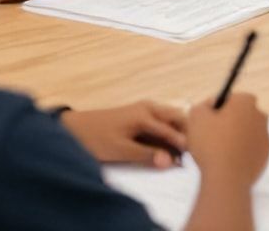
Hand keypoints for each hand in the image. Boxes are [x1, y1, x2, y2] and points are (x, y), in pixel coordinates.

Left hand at [60, 102, 186, 167]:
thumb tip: (169, 162)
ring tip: (184, 147)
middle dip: (187, 131)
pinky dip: (170, 128)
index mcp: (145, 115)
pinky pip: (162, 118)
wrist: (73, 127)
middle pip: (177, 117)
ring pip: (170, 116)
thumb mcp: (120, 150)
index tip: (194, 156)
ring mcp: (144, 108)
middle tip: (195, 149)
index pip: (171, 130)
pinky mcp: (139, 112)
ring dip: (179, 129)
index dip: (183, 144)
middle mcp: (148, 107)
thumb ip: (146, 155)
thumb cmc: (96, 138)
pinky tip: (169, 140)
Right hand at [187, 94, 268, 187]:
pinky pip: (251, 149)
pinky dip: (241, 152)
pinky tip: (228, 161)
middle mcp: (261, 116)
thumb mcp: (196, 117)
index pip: (230, 99)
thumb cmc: (210, 143)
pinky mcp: (266, 155)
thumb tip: (210, 106)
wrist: (226, 178)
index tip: (205, 121)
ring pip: (246, 132)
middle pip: (240, 115)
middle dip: (227, 122)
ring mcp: (266, 136)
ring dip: (235, 137)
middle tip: (210, 136)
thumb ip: (202, 106)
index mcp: (246, 102)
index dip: (216, 108)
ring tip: (217, 151)